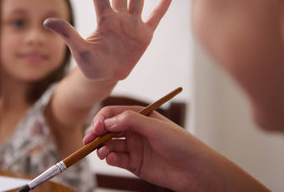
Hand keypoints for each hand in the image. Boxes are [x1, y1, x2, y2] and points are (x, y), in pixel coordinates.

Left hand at [44, 0, 173, 79]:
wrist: (106, 76)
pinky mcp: (145, 34)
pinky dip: (162, 5)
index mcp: (104, 19)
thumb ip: (67, 34)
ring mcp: (133, 24)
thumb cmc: (91, 64)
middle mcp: (118, 17)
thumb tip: (46, 21)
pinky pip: (155, 17)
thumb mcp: (79, 50)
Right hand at [83, 105, 213, 190]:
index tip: (96, 128)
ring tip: (102, 153)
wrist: (195, 170)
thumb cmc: (180, 143)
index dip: (102, 119)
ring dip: (102, 148)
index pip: (113, 113)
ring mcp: (134, 147)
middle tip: (88, 141)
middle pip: (107, 130)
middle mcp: (134, 130)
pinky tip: (112, 159)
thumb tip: (107, 121)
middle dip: (96, 134)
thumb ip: (131, 121)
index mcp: (139, 116)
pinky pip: (117, 159)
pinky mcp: (135, 164)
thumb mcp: (155, 127)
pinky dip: (111, 159)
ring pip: (110, 145)